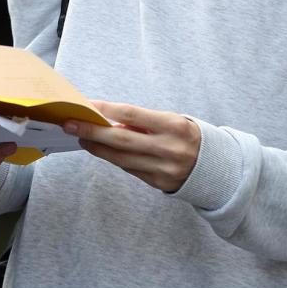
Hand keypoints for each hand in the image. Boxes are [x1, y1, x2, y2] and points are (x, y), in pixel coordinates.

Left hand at [64, 101, 200, 192]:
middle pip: (122, 139)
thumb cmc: (186, 136)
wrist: (216, 167)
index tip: (86, 105)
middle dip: (92, 131)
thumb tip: (108, 119)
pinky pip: (129, 168)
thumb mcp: (171, 121)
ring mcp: (163, 168)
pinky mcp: (158, 182)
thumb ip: (143, 121)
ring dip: (97, 147)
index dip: (106, 109)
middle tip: (70, 125)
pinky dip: (112, 158)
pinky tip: (99, 149)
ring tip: (80, 137)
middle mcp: (168, 148)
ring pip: (121, 158)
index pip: (132, 114)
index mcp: (173, 126)